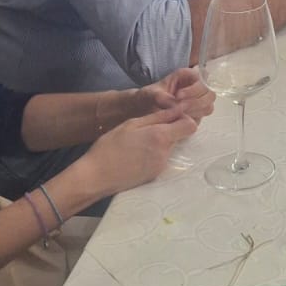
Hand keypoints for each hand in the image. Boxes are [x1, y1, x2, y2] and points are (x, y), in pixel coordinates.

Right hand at [81, 109, 198, 197]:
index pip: (190, 126)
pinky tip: (135, 154)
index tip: (170, 116)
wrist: (95, 177)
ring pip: (169, 148)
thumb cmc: (110, 146)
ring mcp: (161, 166)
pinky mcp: (154, 176)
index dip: (183, 119)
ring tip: (137, 143)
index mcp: (161, 137)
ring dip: (159, 143)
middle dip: (168, 131)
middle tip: (146, 129)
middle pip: (179, 137)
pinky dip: (153, 154)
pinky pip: (160, 159)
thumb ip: (158, 116)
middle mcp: (165, 153)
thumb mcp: (131, 124)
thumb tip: (178, 109)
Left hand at [143, 67, 214, 122]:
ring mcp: (197, 102)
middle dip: (196, 102)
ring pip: (208, 106)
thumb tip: (175, 106)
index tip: (178, 96)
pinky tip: (180, 120)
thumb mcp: (151, 94)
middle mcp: (195, 88)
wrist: (142, 109)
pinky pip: (201, 117)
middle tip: (180, 108)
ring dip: (196, 111)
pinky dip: (193, 119)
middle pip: (209, 94)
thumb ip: (163, 98)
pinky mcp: (195, 114)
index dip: (193, 88)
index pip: (201, 80)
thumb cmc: (148, 97)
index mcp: (187, 76)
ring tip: (179, 114)